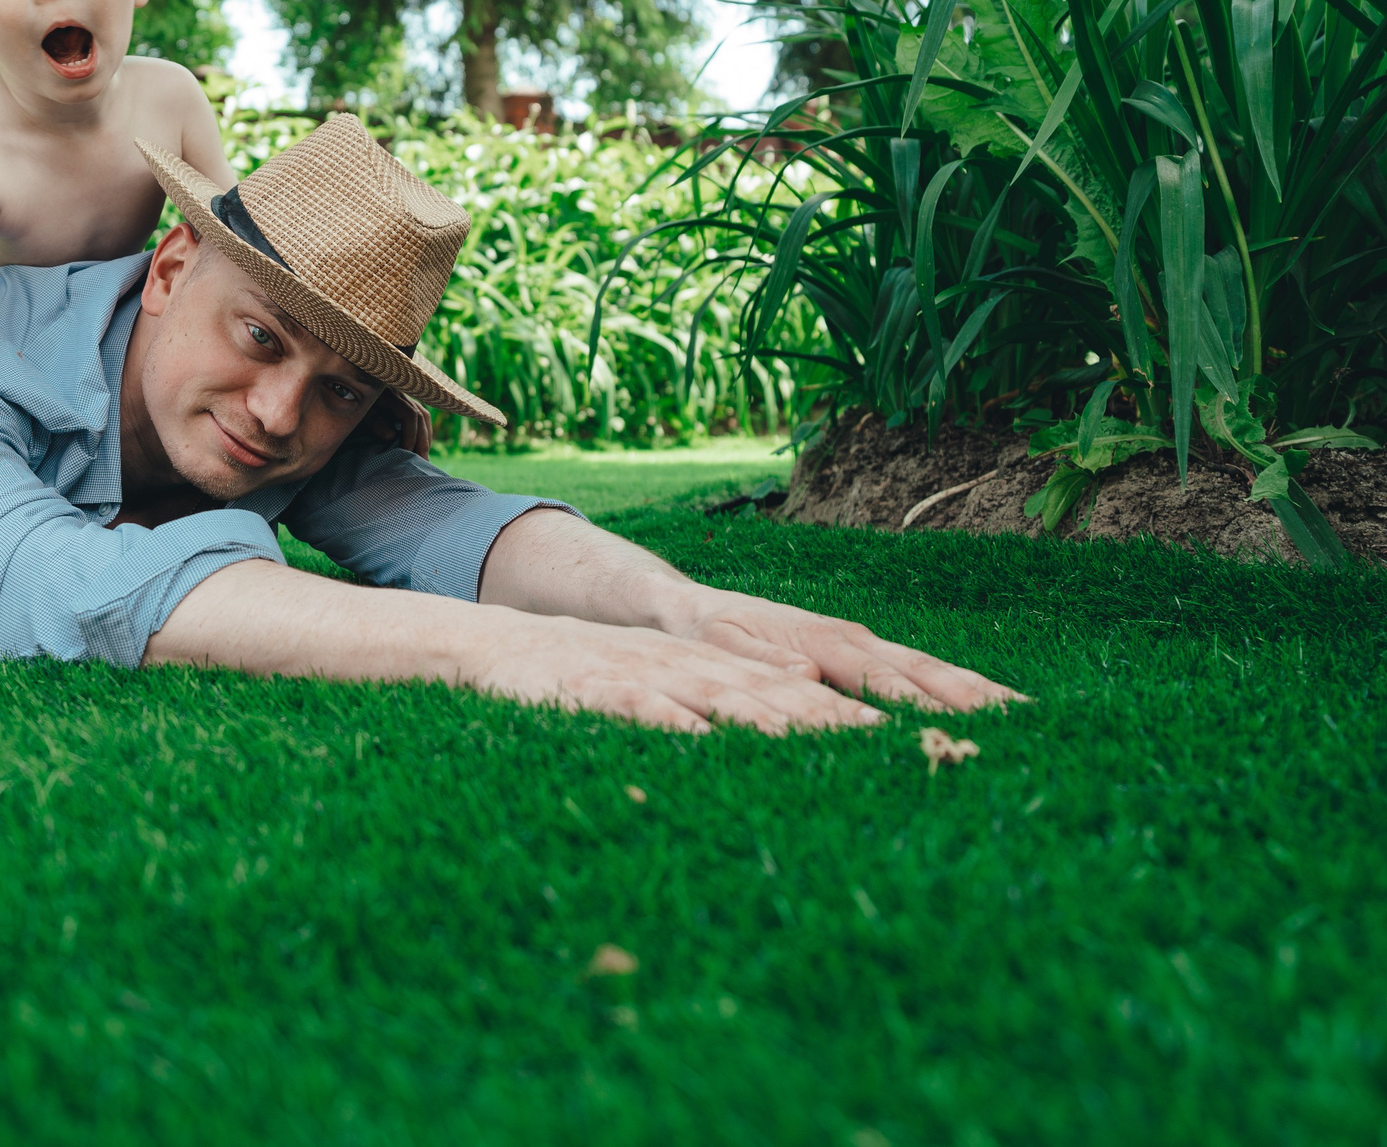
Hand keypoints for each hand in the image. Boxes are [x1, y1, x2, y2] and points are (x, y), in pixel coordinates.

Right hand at [467, 610, 892, 735]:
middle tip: (878, 740)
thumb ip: (722, 690)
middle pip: (759, 688)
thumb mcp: (659, 676)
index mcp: (696, 664)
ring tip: (808, 738)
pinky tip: (697, 737)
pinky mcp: (590, 690)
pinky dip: (667, 719)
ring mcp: (636, 674)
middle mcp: (678, 664)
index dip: (835, 709)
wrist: (494, 646)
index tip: (892, 735)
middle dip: (818, 714)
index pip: (778, 687)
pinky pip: (633, 705)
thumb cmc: (582, 672)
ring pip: (707, 692)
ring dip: (759, 714)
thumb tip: (798, 698)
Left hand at [673, 590, 1026, 712]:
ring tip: (1033, 719)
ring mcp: (863, 642)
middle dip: (975, 698)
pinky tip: (992, 709)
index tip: (963, 727)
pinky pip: (922, 671)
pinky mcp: (864, 651)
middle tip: (1029, 727)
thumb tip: (811, 675)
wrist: (690, 606)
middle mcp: (852, 638)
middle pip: (926, 670)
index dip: (923, 703)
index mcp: (822, 641)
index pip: (884, 677)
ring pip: (934, 669)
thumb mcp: (723, 649)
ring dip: (981, 693)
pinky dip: (961, 688)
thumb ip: (766, 663)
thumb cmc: (705, 635)